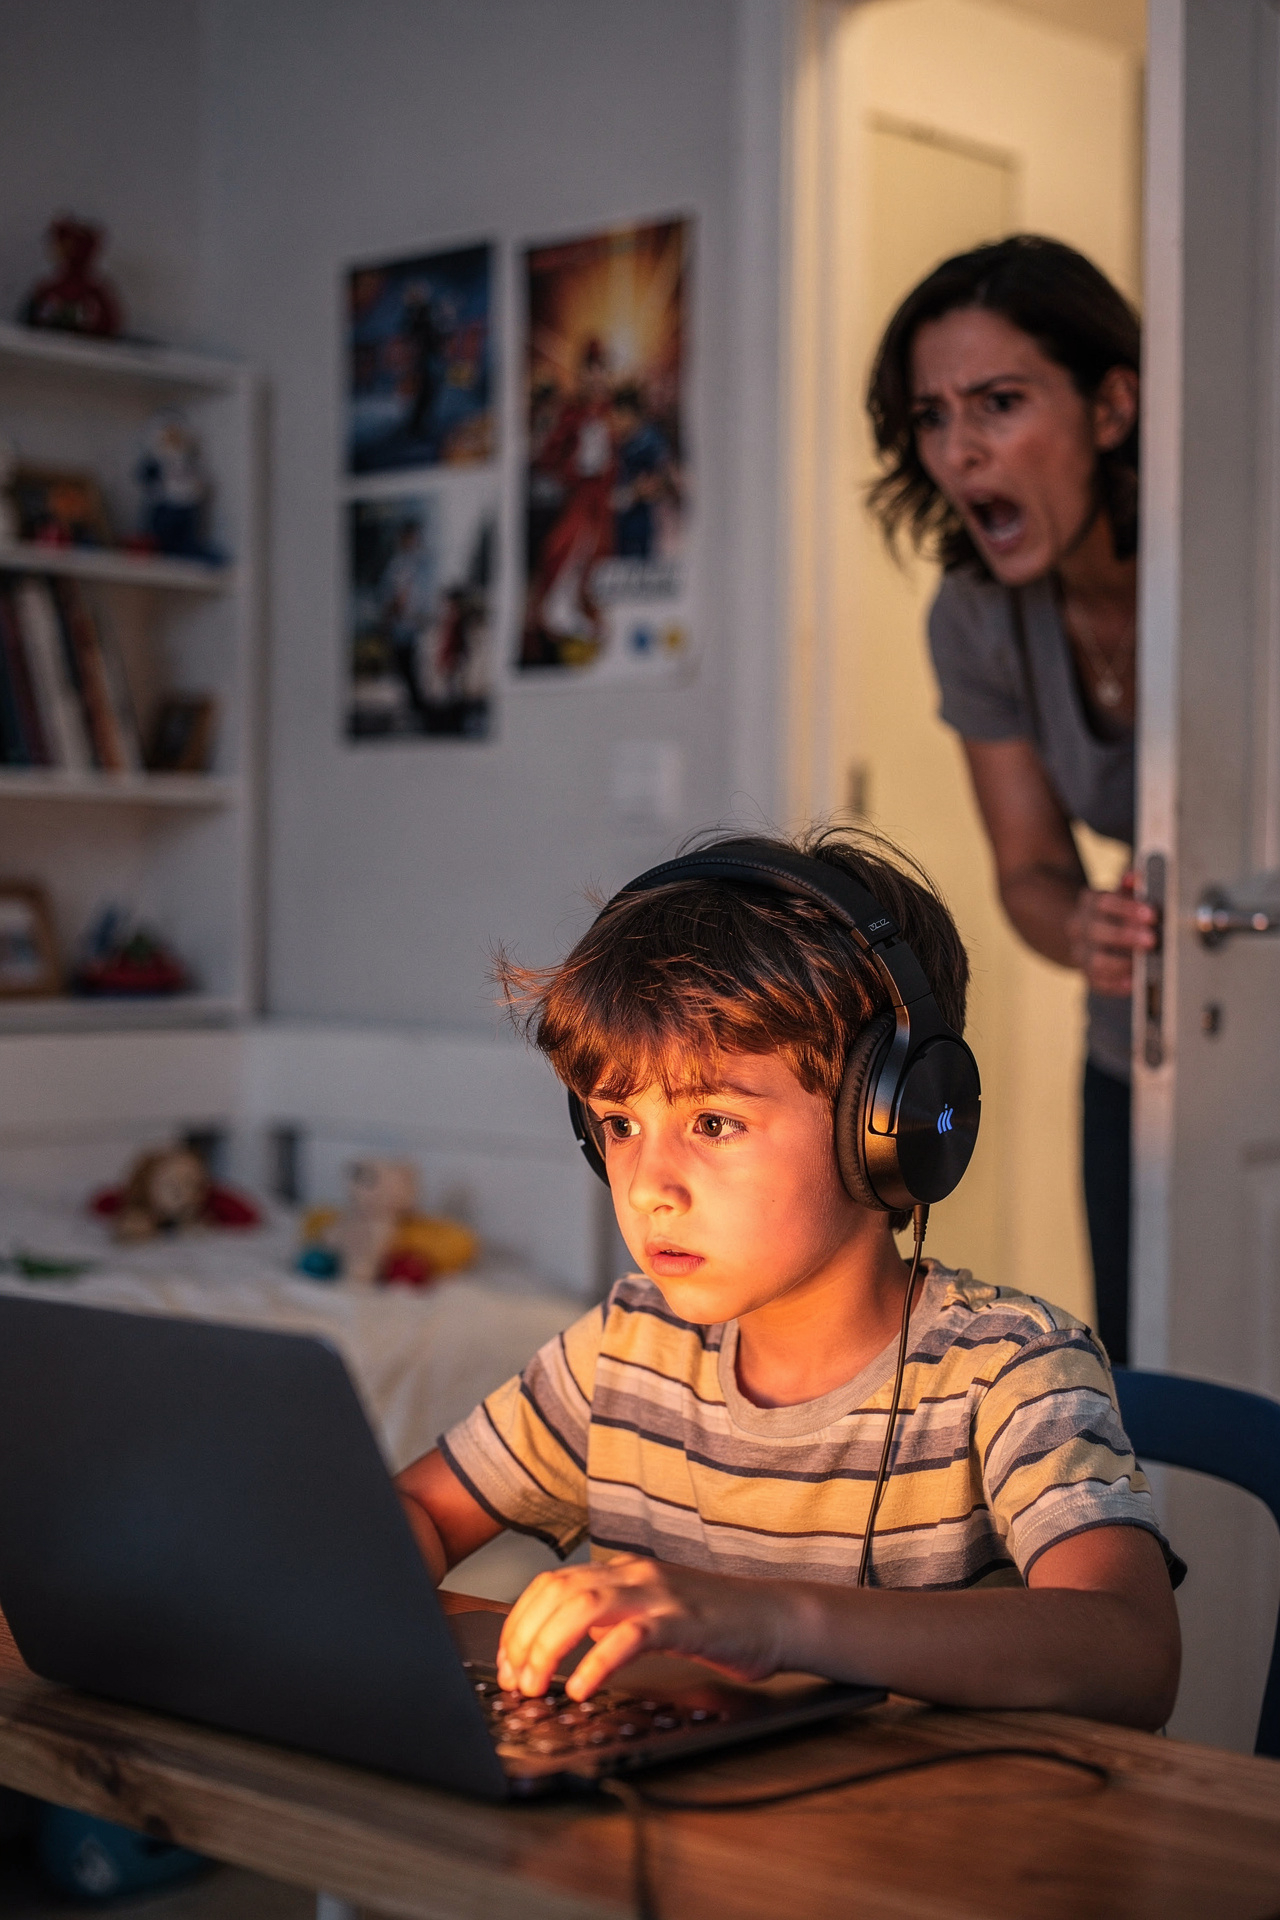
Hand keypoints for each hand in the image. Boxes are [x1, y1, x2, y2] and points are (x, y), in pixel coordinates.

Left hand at [496, 1555, 786, 1699]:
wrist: (778, 1616)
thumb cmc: (718, 1623)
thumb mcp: (653, 1615)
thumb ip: (613, 1621)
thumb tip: (566, 1647)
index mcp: (623, 1572)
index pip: (551, 1584)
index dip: (519, 1621)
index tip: (507, 1660)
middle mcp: (635, 1575)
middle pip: (557, 1592)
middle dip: (524, 1637)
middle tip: (515, 1680)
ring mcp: (659, 1594)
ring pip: (583, 1606)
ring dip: (549, 1648)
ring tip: (537, 1685)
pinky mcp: (683, 1620)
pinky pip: (629, 1636)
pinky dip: (597, 1662)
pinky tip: (582, 1687)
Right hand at [1066, 871, 1156, 995]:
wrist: (1087, 933)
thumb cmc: (1114, 912)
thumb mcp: (1121, 895)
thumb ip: (1130, 887)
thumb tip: (1138, 876)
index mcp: (1087, 903)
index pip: (1103, 903)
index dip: (1127, 908)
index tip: (1151, 914)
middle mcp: (1079, 928)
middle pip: (1097, 931)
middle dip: (1126, 936)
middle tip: (1152, 939)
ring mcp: (1080, 953)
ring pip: (1095, 961)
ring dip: (1121, 963)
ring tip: (1143, 963)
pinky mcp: (1087, 974)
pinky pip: (1098, 983)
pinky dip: (1116, 985)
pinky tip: (1132, 983)